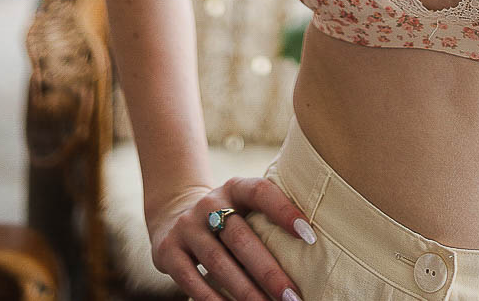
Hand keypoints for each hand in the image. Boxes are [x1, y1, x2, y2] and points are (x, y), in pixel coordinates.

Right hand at [147, 177, 314, 300]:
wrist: (174, 214)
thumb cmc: (226, 217)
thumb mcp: (242, 207)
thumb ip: (265, 220)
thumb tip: (309, 249)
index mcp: (234, 188)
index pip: (261, 192)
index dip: (284, 211)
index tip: (309, 236)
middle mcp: (210, 204)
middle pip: (241, 237)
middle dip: (268, 270)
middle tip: (292, 296)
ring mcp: (187, 226)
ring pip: (218, 262)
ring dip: (245, 291)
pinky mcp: (169, 251)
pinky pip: (192, 280)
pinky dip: (213, 299)